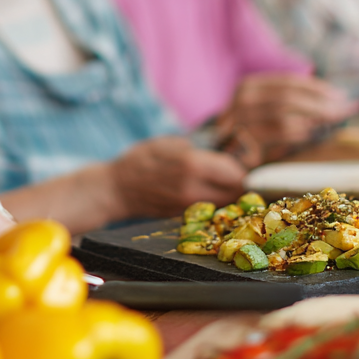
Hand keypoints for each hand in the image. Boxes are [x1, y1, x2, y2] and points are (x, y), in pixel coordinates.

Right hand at [108, 136, 249, 218]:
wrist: (117, 188)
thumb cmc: (142, 159)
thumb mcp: (170, 142)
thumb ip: (199, 149)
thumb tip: (225, 153)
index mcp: (192, 164)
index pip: (235, 172)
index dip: (241, 168)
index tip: (240, 162)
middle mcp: (194, 188)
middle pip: (235, 192)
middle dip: (239, 183)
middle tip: (235, 174)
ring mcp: (189, 206)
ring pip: (224, 203)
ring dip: (228, 194)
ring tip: (221, 183)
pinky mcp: (184, 216)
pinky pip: (209, 209)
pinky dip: (213, 202)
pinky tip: (206, 192)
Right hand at [220, 74, 358, 144]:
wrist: (224, 158)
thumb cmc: (256, 133)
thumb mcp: (270, 111)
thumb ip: (296, 102)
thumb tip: (342, 100)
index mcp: (250, 85)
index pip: (289, 81)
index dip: (317, 87)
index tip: (341, 96)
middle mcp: (242, 98)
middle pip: (288, 96)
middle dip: (320, 102)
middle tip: (344, 110)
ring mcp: (240, 119)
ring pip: (283, 114)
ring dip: (312, 117)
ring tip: (332, 121)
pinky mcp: (243, 140)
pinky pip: (276, 133)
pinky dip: (298, 133)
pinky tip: (312, 135)